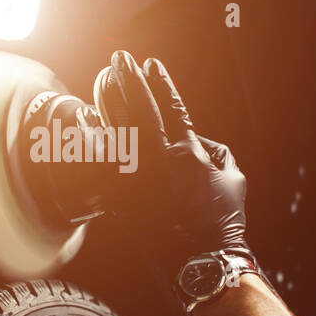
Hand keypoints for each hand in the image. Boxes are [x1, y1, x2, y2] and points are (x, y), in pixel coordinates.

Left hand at [97, 50, 248, 276]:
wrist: (202, 257)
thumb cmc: (222, 217)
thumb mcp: (232, 175)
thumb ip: (215, 149)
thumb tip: (196, 138)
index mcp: (187, 152)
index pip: (171, 106)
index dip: (161, 83)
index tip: (151, 64)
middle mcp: (158, 160)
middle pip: (139, 109)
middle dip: (130, 80)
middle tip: (120, 58)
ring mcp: (136, 179)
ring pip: (116, 130)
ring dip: (107, 101)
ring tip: (102, 79)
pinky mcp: (121, 196)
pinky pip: (102, 161)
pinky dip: (92, 139)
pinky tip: (84, 120)